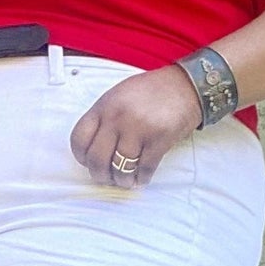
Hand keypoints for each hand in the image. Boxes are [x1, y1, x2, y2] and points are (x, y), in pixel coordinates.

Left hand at [69, 65, 203, 186]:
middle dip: (100, 175)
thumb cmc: (151, 92)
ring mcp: (138, 128)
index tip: (88, 162)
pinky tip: (142, 178)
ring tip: (126, 180)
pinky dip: (142, 178)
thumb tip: (94, 149)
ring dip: (122, 180)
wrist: (185, 85)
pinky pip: (145, 168)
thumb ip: (104, 118)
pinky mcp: (159, 139)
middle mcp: (117, 117)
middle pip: (96, 159)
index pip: (78, 139)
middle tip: (107, 178)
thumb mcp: (118, 96)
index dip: (81, 157)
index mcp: (104, 106)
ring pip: (120, 168)